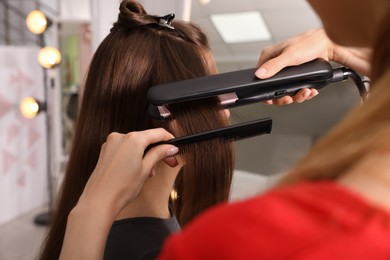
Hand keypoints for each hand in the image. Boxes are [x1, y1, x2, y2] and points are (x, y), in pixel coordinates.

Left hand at [78, 128, 178, 218]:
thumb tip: (170, 147)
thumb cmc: (121, 188)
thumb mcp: (146, 169)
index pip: (157, 133)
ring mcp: (111, 144)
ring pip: (135, 145)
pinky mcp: (105, 151)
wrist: (99, 201)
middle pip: (146, 138)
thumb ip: (159, 154)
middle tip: (168, 162)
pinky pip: (125, 149)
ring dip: (145, 155)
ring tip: (149, 172)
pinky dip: (133, 156)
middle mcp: (120, 137)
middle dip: (157, 150)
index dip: (169, 140)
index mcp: (133, 139)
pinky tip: (137, 170)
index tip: (174, 147)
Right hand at [256, 28, 371, 104]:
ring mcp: (288, 72)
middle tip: (289, 98)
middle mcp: (277, 65)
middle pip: (274, 88)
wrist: (329, 44)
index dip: (266, 90)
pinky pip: (297, 90)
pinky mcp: (298, 76)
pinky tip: (309, 90)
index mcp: (269, 56)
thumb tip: (259, 74)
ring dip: (297, 95)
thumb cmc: (310, 42)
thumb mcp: (289, 55)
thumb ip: (273, 65)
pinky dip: (304, 93)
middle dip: (284, 96)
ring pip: (286, 91)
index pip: (260, 78)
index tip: (272, 98)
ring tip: (305, 92)